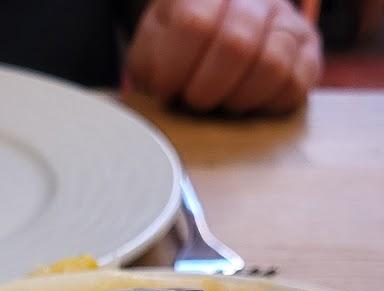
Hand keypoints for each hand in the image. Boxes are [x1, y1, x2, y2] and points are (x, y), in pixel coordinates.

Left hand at [127, 0, 322, 114]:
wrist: (215, 28)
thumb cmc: (176, 48)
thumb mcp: (151, 49)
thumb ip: (150, 65)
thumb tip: (161, 90)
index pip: (193, 25)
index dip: (175, 69)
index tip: (166, 87)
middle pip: (236, 46)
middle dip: (206, 90)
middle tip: (195, 100)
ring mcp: (285, 20)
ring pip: (273, 64)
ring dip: (239, 98)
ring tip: (222, 101)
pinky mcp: (308, 48)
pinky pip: (297, 82)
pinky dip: (268, 103)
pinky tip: (248, 101)